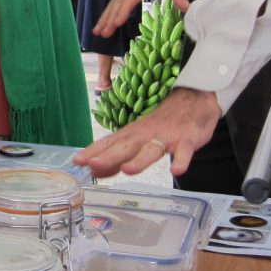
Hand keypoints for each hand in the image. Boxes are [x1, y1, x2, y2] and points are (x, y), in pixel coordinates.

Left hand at [74, 87, 221, 178]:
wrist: (194, 99)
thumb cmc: (162, 123)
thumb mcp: (138, 138)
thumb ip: (118, 156)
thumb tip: (95, 170)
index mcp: (132, 133)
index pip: (109, 143)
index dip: (92, 152)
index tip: (76, 161)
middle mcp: (146, 134)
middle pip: (126, 146)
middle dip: (109, 156)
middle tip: (92, 164)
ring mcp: (167, 136)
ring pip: (152, 149)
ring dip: (140, 160)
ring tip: (127, 170)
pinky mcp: (187, 140)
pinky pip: (185, 152)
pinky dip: (181, 160)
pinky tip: (176, 170)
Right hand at [94, 0, 188, 37]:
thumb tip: (186, 9)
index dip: (123, 11)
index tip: (116, 23)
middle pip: (118, 3)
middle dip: (109, 19)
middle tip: (102, 33)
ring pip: (113, 3)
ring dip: (104, 17)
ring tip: (97, 31)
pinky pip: (115, 1)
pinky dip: (107, 12)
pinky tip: (103, 22)